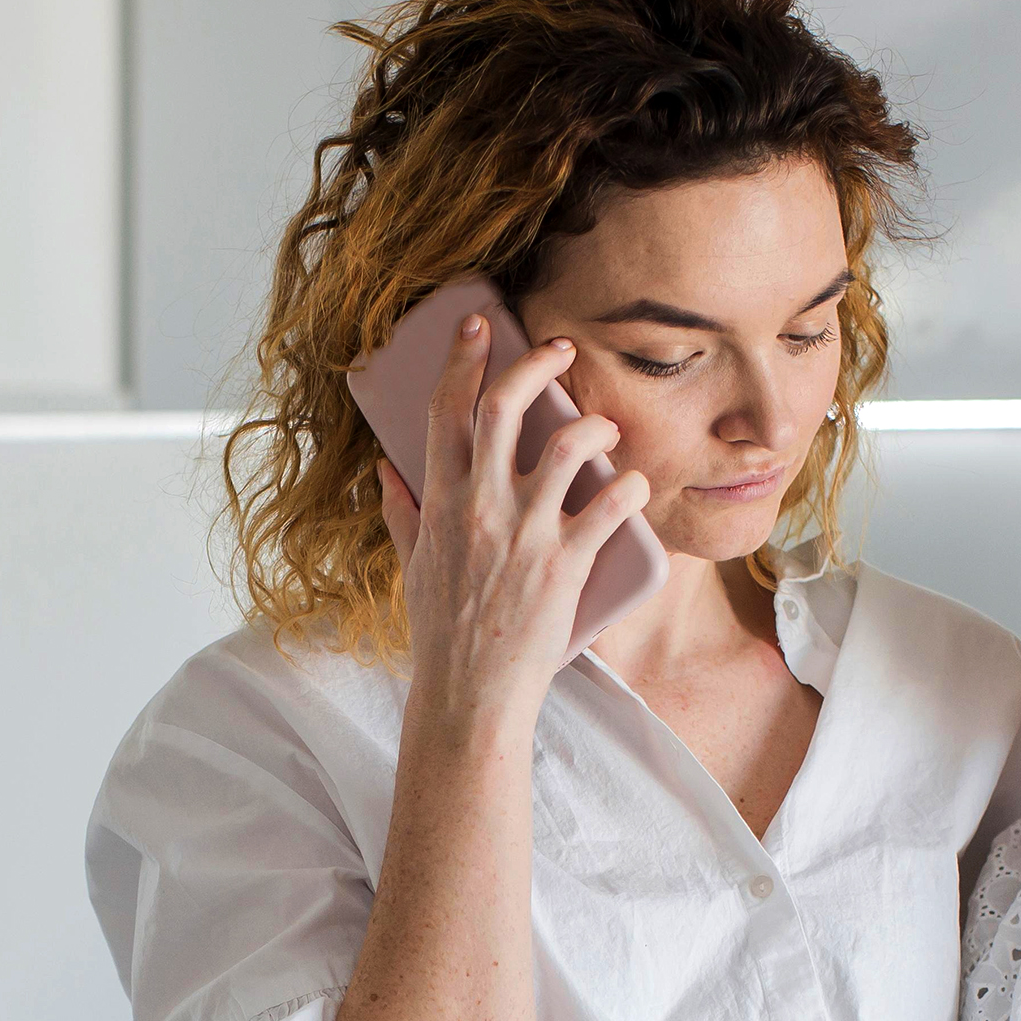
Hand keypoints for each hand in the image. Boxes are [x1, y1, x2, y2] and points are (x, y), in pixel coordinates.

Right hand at [373, 313, 651, 714]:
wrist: (471, 693)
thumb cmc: (442, 630)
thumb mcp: (411, 564)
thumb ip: (401, 513)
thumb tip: (386, 472)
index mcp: (439, 501)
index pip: (444, 410)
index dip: (461, 358)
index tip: (479, 328)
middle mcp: (480, 507)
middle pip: (504, 408)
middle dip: (533, 363)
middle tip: (559, 348)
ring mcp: (525, 533)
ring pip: (567, 445)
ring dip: (594, 423)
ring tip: (606, 425)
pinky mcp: (566, 563)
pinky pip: (609, 504)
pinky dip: (629, 484)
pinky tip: (634, 482)